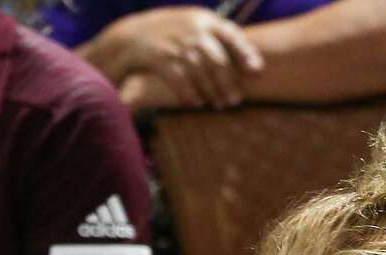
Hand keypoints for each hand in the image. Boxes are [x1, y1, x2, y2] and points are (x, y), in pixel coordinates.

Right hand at [87, 7, 262, 109]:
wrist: (128, 37)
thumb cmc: (168, 33)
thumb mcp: (191, 24)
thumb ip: (215, 35)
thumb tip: (250, 57)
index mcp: (202, 18)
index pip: (230, 33)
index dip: (246, 52)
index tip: (257, 70)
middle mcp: (190, 29)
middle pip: (217, 60)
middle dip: (228, 83)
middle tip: (235, 101)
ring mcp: (175, 43)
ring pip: (201, 73)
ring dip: (212, 92)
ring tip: (219, 105)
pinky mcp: (159, 58)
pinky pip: (180, 81)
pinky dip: (189, 95)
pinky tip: (196, 104)